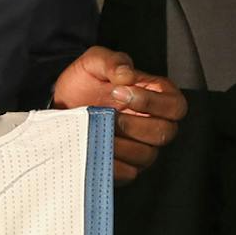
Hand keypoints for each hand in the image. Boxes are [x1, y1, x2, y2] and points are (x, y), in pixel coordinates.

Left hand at [51, 46, 187, 183]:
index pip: (175, 106)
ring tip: (98, 130)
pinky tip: (94, 147)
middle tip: (108, 114)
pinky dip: (111, 162)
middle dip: (134, 124)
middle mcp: (155, 124)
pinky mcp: (124, 167)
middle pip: (165, 133)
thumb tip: (126, 75)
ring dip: (121, 143)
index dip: (152, 102)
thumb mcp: (94, 62)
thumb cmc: (84, 82)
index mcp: (157, 97)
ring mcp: (141, 149)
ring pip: (147, 155)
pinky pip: (127, 173)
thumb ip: (113, 61)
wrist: (59, 106)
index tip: (120, 92)